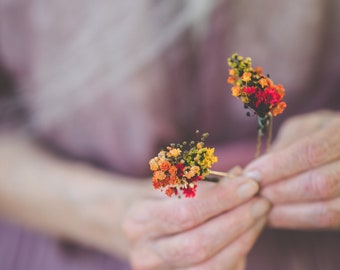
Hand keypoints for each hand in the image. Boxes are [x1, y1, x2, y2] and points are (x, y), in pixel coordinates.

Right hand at [122, 175, 269, 269]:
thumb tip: (242, 177)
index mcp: (138, 220)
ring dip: (242, 240)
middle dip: (237, 222)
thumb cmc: (160, 199)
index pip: (186, 212)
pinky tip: (246, 235)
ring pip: (210, 267)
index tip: (249, 184)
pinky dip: (236, 255)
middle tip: (261, 202)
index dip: (222, 199)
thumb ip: (204, 180)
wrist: (140, 226)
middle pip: (199, 244)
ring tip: (259, 217)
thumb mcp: (173, 182)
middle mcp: (145, 253)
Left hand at [244, 110, 339, 229]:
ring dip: (284, 211)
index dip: (277, 167)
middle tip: (252, 192)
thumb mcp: (300, 129)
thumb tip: (255, 174)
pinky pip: (327, 222)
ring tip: (259, 204)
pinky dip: (295, 220)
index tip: (251, 174)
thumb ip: (282, 148)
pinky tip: (274, 214)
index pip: (310, 152)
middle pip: (319, 185)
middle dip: (278, 191)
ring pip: (325, 210)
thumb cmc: (318, 134)